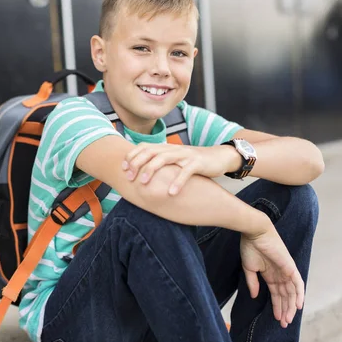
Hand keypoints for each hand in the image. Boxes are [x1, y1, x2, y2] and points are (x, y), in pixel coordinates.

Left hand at [122, 143, 240, 194]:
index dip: (132, 156)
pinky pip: (186, 172)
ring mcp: (185, 155)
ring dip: (152, 170)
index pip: (144, 148)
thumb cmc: (192, 162)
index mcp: (166, 148)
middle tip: (129, 178)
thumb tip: (140, 174)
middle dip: (137, 164)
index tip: (123, 168)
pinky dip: (177, 182)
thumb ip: (160, 164)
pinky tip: (171, 193)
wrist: (218, 157)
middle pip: (150, 152)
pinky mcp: (197, 163)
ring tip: (144, 183)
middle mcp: (173, 149)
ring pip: (164, 158)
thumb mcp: (174, 160)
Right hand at [240, 225, 304, 327]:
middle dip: (285, 310)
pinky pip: (298, 283)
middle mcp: (280, 274)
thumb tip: (254, 296)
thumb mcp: (249, 268)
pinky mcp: (290, 267)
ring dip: (290, 306)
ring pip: (292, 292)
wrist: (255, 232)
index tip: (277, 318)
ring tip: (288, 318)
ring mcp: (286, 271)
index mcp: (270, 274)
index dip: (277, 306)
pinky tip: (298, 305)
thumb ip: (253, 282)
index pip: (277, 294)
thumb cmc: (250, 247)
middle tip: (284, 323)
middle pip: (286, 296)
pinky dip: (299, 294)